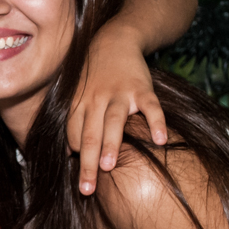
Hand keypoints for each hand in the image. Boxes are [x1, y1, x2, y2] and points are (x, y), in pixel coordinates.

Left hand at [69, 34, 166, 195]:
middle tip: (87, 189)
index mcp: (80, 103)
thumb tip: (68, 152)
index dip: (76, 156)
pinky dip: (157, 123)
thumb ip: (73, 120)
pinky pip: (151, 107)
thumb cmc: (94, 74)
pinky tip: (160, 141)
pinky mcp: (143, 88)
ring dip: (111, 144)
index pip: (74, 134)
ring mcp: (121, 93)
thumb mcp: (77, 92)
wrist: (115, 39)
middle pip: (91, 134)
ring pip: (115, 121)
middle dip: (88, 163)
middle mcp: (97, 99)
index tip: (79, 179)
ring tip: (109, 167)